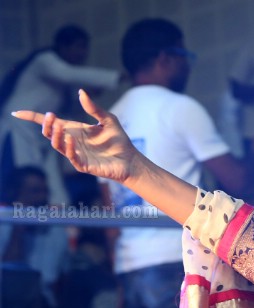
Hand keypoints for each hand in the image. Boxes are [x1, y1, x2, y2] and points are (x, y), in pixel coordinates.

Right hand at [12, 89, 140, 184]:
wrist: (131, 159)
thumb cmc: (118, 140)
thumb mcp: (107, 119)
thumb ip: (94, 108)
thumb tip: (81, 92)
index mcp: (74, 130)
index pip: (50, 124)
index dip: (34, 118)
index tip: (18, 113)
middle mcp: (72, 142)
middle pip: (50, 134)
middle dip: (47, 125)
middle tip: (51, 116)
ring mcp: (77, 154)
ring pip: (57, 146)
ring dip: (55, 136)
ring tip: (58, 125)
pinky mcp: (84, 165)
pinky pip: (72, 158)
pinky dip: (69, 149)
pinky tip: (70, 139)